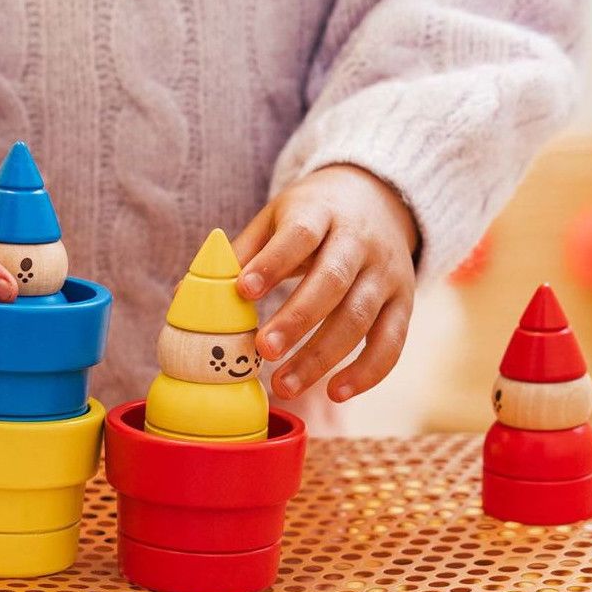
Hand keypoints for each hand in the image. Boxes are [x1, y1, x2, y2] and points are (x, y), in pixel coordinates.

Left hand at [234, 164, 418, 401]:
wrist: (378, 198)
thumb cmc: (313, 217)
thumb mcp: (276, 218)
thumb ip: (240, 254)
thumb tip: (187, 292)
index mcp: (322, 212)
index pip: (299, 234)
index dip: (272, 263)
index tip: (243, 291)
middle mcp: (360, 241)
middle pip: (332, 281)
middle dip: (297, 319)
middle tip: (262, 350)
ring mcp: (386, 273)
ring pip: (359, 317)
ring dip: (321, 356)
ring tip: (284, 385)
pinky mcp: (404, 302)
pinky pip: (391, 342)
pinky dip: (367, 372)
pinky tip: (335, 393)